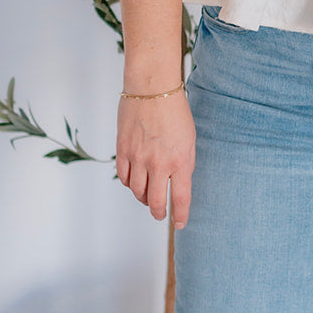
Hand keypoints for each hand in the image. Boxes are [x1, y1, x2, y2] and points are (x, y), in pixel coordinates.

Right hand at [115, 90, 195, 228]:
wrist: (152, 89)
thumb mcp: (189, 140)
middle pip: (156, 202)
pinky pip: (124, 177)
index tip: (181, 223)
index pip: (180, 199)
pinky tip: (134, 182)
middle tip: (160, 215)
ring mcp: (138, 158)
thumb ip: (184, 163)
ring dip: (144, 199)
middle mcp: (159, 164)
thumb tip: (178, 182)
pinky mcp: (123, 150)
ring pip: (138, 192)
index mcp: (180, 161)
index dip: (181, 215)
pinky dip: (129, 184)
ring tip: (148, 198)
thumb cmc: (175, 111)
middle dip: (159, 213)